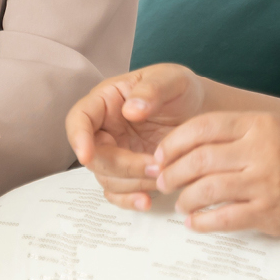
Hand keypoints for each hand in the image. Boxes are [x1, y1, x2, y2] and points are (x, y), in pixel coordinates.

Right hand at [66, 65, 206, 210]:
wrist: (201, 111)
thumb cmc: (181, 90)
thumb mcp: (171, 79)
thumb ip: (151, 90)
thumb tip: (131, 110)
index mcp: (107, 100)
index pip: (80, 118)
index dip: (78, 138)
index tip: (86, 155)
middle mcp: (105, 128)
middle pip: (94, 155)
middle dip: (122, 165)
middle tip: (155, 165)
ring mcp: (116, 152)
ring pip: (106, 177)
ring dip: (131, 182)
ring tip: (163, 176)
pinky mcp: (129, 172)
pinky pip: (118, 192)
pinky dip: (130, 199)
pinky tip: (147, 200)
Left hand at [153, 111, 279, 236]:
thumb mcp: (275, 131)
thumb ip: (238, 135)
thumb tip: (188, 148)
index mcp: (260, 124)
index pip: (202, 127)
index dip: (174, 142)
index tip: (161, 155)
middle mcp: (262, 149)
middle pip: (198, 159)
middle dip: (172, 173)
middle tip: (163, 182)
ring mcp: (266, 181)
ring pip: (205, 189)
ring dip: (184, 199)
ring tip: (181, 204)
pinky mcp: (270, 211)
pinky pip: (223, 218)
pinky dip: (201, 222)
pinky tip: (195, 223)